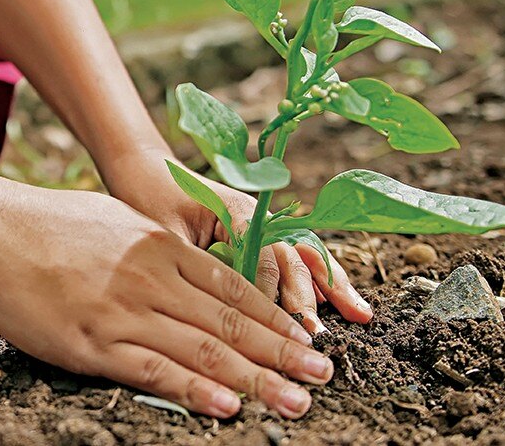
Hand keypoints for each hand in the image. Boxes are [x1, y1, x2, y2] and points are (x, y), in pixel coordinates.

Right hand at [0, 184, 332, 418]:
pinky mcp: (91, 342)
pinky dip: (194, 391)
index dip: (276, 317)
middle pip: (231, 322)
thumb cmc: (48, 222)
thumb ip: (156, 248)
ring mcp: (123, 310)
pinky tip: (228, 406)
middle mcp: (152, 277)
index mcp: (160, 246)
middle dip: (283, 352)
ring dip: (257, 378)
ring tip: (297, 400)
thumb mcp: (115, 220)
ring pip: (203, 350)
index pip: (234, 288)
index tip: (307, 339)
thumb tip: (189, 268)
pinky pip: (153, 370)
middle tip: (323, 376)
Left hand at [100, 145, 372, 333]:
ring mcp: (263, 223)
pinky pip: (295, 256)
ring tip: (360, 314)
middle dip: (308, 296)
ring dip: (331, 285)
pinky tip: (341, 301)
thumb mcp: (165, 233)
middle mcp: (257, 215)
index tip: (277, 328)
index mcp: (235, 211)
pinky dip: (319, 278)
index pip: (264, 256)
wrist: (145, 169)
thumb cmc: (148, 199)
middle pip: (292, 256)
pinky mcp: (260, 233)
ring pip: (304, 255)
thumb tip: (215, 307)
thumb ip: (195, 264)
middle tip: (318, 335)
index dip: (272, 293)